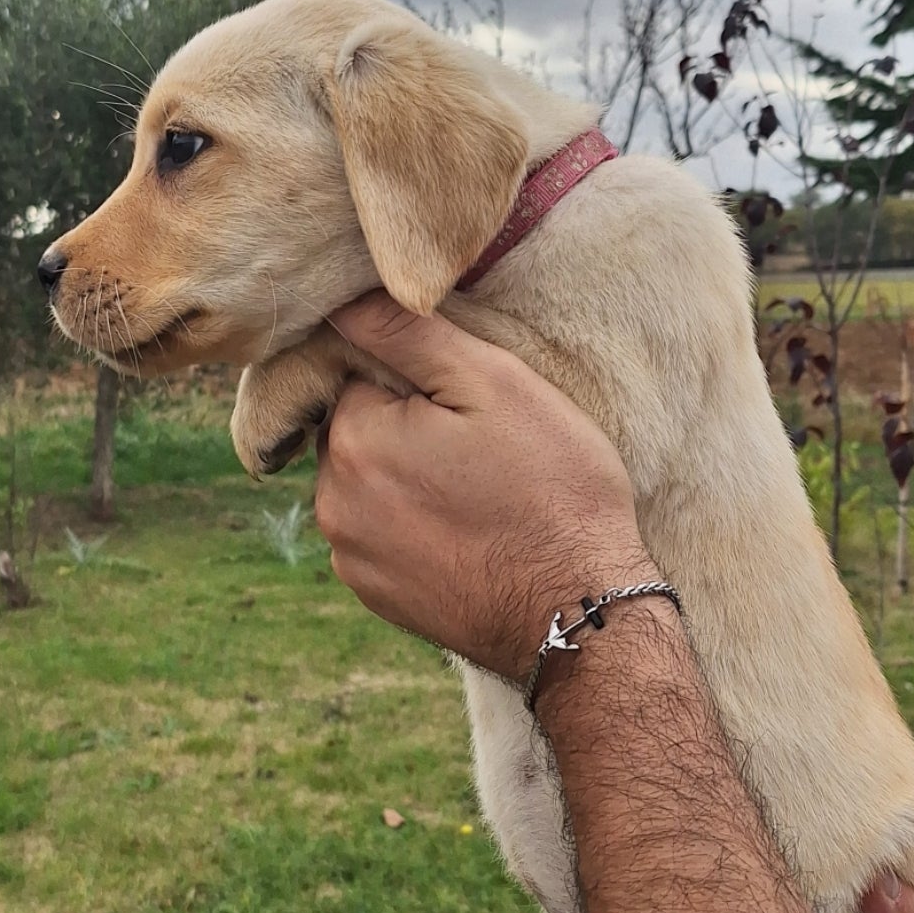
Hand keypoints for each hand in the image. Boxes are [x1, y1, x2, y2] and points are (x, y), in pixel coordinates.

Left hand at [316, 291, 654, 680]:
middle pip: (358, 431)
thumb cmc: (551, 489)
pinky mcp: (376, 596)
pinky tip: (469, 534)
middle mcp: (333, 503)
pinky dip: (413, 528)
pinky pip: (380, 536)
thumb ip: (407, 335)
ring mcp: (352, 557)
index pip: (359, 375)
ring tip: (480, 493)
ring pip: (369, 485)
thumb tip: (340, 300)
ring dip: (408, 478)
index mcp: (355, 440)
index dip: (416, 381)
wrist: (580, 612)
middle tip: (483, 448)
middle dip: (406, 428)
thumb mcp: (495, 384)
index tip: (469, 404)